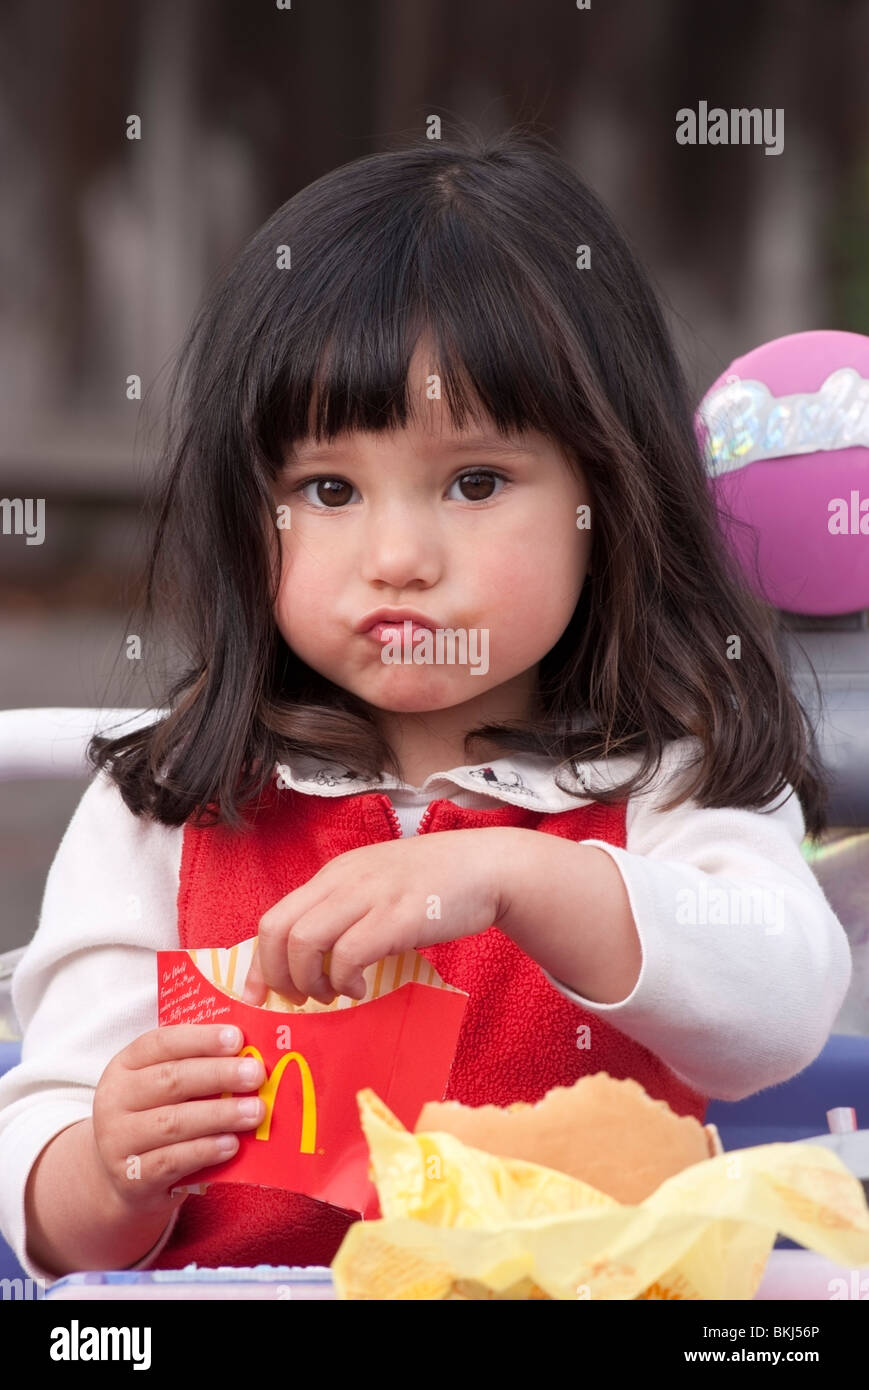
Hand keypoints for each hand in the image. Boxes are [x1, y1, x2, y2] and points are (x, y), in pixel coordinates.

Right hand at [91, 1024, 266, 1217]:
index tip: (237, 1038)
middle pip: (170, 1080)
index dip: (200, 1039)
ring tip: (255, 1111)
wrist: (123, 1179)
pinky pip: (171, 1161)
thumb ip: (201, 1061)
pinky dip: (204, 1151)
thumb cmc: (156, 1117)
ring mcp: (118, 1140)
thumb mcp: (165, 1085)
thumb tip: (252, 1037)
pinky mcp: (131, 1178)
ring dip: (219, 1115)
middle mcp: (115, 1100)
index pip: (161, 1043)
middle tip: (255, 1074)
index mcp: (125, 1065)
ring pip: (172, 1123)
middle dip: (218, 1075)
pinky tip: (232, 1144)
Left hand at [241, 828, 513, 1005]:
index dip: (259, 962)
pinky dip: (345, 981)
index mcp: (334, 875)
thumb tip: (312, 959)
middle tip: (297, 1000)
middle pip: (278, 930)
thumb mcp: (376, 886)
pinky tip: (361, 988)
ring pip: (305, 942)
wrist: (487, 868)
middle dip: (277, 976)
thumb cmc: (433, 885)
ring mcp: (369, 896)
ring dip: (309, 981)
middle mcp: (343, 881)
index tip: (259, 995)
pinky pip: (348, 954)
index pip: (274, 916)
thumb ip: (345, 911)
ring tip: (332, 994)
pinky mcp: (397, 917)